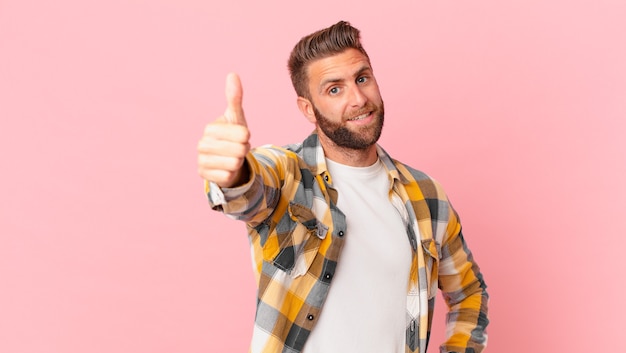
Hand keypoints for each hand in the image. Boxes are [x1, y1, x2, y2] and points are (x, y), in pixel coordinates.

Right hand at [197, 73, 250, 187]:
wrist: (226, 159)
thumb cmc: (232, 136)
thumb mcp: (236, 118)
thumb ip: (235, 98)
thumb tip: (232, 74)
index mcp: (210, 128)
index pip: (243, 134)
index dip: (246, 137)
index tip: (240, 136)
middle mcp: (202, 144)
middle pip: (240, 150)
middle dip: (243, 150)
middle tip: (237, 148)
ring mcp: (201, 161)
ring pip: (235, 164)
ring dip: (238, 162)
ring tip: (232, 157)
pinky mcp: (204, 176)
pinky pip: (228, 176)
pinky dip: (232, 174)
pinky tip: (226, 168)